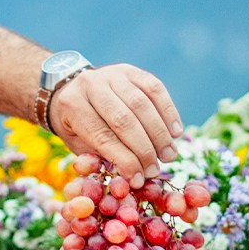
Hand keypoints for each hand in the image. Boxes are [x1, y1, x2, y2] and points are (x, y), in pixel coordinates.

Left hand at [48, 64, 182, 184]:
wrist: (74, 90)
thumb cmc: (78, 125)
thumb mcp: (79, 143)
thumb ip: (102, 157)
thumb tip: (133, 177)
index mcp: (72, 105)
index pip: (103, 136)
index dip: (124, 160)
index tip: (139, 179)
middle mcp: (91, 84)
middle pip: (124, 120)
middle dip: (144, 149)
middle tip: (155, 169)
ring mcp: (113, 73)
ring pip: (142, 104)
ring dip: (159, 134)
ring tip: (169, 155)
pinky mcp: (131, 70)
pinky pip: (155, 89)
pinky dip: (169, 112)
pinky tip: (176, 133)